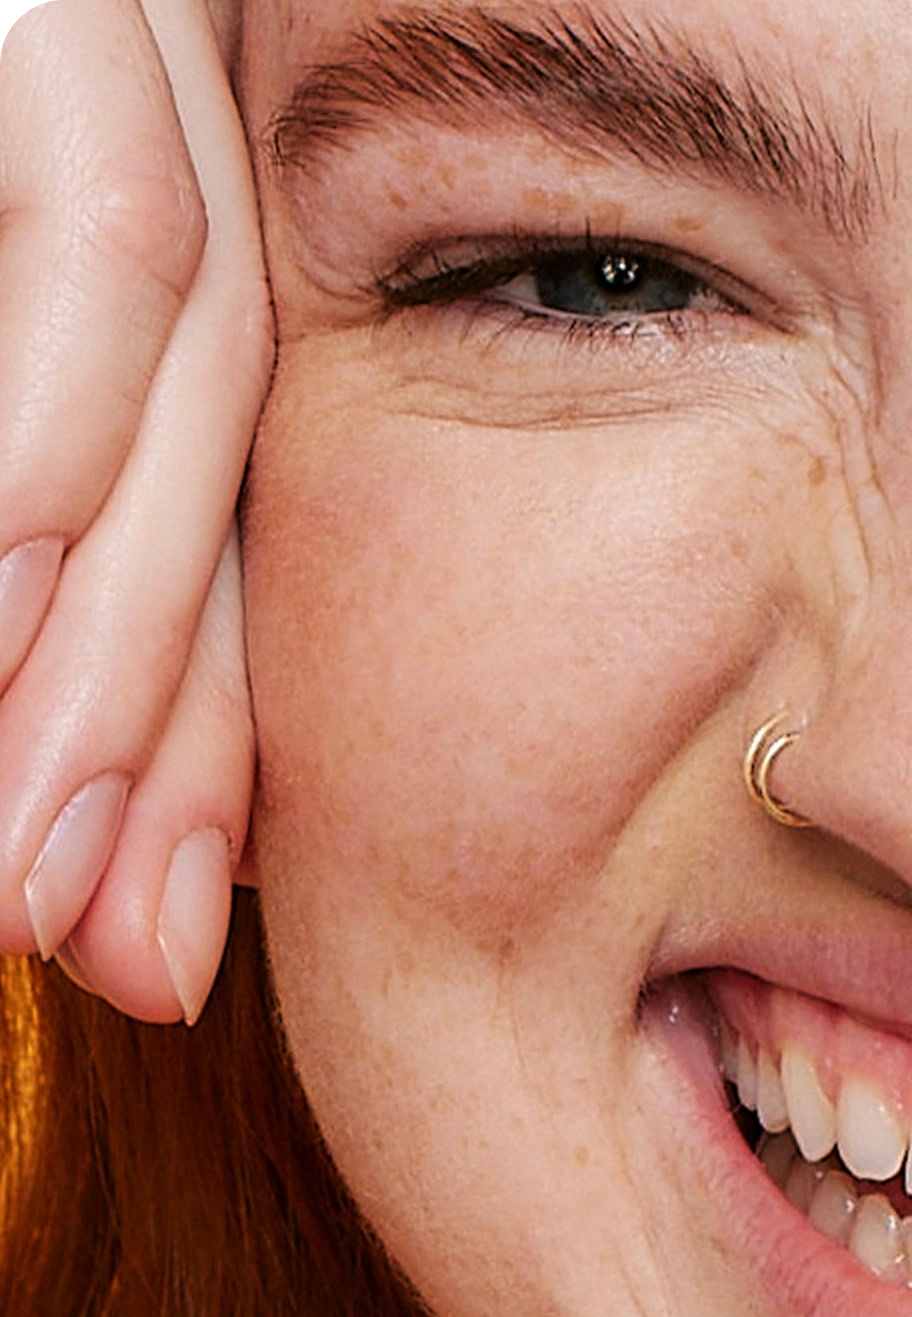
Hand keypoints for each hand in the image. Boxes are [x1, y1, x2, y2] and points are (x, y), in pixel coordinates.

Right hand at [0, 0, 267, 1022]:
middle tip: (121, 946)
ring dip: (96, 618)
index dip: (186, 735)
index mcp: (134, 225)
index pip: (198, 512)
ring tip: (34, 841)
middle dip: (164, 725)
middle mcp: (151, 133)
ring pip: (166, 367)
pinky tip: (11, 572)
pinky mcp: (51, 0)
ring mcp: (111, 51)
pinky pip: (83, 212)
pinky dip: (36, 406)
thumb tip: (12, 698)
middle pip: (211, 468)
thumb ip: (30, 489)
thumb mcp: (19, 293)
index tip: (158, 935)